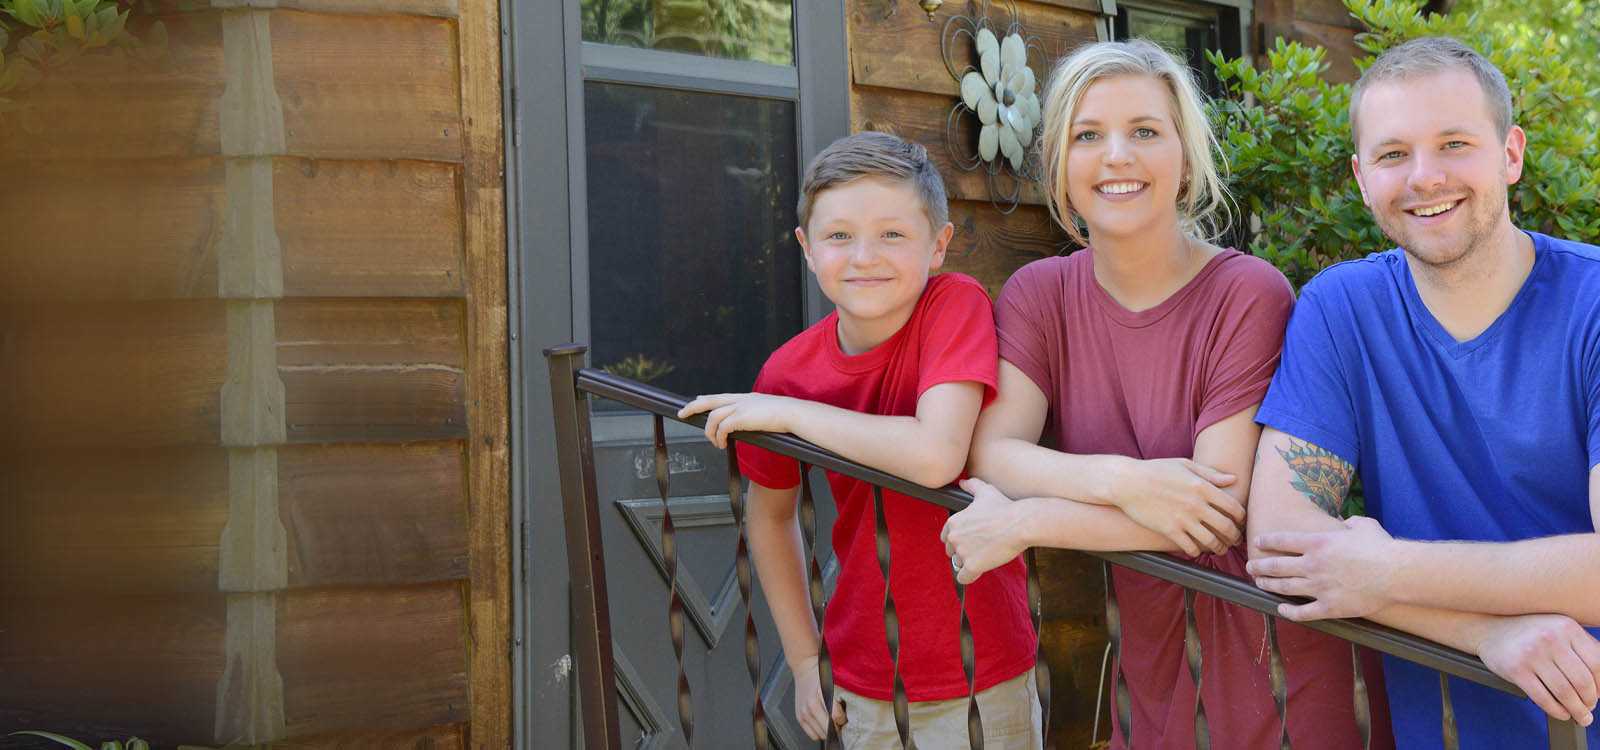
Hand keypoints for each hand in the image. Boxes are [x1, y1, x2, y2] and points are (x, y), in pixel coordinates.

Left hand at [677, 393, 799, 448]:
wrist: (793, 413)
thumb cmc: (785, 416)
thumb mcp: (766, 411)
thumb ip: (754, 414)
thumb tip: (749, 423)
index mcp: (745, 398)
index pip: (720, 396)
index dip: (705, 399)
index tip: (696, 400)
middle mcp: (740, 400)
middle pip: (709, 401)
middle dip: (693, 407)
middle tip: (682, 414)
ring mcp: (740, 407)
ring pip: (712, 417)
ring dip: (710, 432)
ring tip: (716, 443)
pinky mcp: (741, 417)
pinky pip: (722, 427)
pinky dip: (719, 437)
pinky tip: (723, 444)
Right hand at [791, 654, 845, 739]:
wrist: (804, 667)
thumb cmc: (820, 673)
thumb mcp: (833, 682)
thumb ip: (840, 698)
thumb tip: (846, 715)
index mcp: (819, 697)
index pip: (836, 717)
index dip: (843, 719)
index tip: (845, 716)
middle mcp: (809, 706)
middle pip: (828, 729)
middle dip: (836, 727)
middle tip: (840, 721)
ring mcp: (803, 713)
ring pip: (820, 734)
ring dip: (828, 731)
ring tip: (832, 723)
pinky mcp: (799, 717)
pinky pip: (812, 734)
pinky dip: (819, 732)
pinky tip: (823, 723)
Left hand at [941, 478, 1028, 584]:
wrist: (1020, 523)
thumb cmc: (1004, 507)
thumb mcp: (985, 491)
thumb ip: (971, 486)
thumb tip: (963, 482)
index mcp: (953, 521)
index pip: (946, 537)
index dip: (959, 540)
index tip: (972, 540)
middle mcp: (954, 537)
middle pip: (951, 552)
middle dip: (963, 552)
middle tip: (981, 548)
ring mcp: (962, 552)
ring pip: (959, 564)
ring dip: (969, 563)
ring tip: (985, 556)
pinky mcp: (972, 565)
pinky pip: (963, 577)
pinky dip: (969, 576)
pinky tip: (979, 571)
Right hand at [1105, 456, 1241, 556]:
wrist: (1126, 482)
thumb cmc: (1155, 470)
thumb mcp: (1184, 465)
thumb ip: (1210, 473)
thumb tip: (1233, 479)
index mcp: (1202, 487)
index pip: (1234, 507)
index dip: (1242, 518)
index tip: (1240, 522)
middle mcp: (1196, 504)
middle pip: (1227, 527)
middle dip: (1235, 536)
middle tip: (1235, 539)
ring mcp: (1183, 519)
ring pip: (1211, 541)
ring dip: (1219, 548)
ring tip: (1219, 548)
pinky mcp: (1169, 530)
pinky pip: (1191, 548)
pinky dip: (1197, 551)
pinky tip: (1196, 548)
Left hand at [1247, 515, 1395, 620]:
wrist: (1396, 573)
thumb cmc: (1381, 546)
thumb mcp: (1363, 525)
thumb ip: (1348, 522)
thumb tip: (1344, 521)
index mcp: (1317, 543)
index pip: (1282, 540)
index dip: (1266, 541)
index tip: (1258, 543)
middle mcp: (1312, 564)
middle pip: (1276, 565)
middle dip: (1259, 566)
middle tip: (1250, 567)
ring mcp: (1319, 587)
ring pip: (1284, 587)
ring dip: (1268, 585)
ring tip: (1259, 584)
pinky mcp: (1329, 606)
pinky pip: (1303, 612)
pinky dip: (1290, 612)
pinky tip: (1281, 609)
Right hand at [1476, 614, 1599, 725]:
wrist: (1488, 627)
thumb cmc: (1529, 631)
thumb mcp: (1558, 628)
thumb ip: (1581, 647)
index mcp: (1566, 627)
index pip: (1597, 663)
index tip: (1599, 695)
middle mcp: (1550, 638)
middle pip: (1582, 681)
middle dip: (1590, 702)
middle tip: (1589, 709)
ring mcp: (1532, 653)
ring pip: (1564, 692)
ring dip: (1576, 710)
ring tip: (1580, 717)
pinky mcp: (1515, 669)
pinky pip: (1543, 697)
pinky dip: (1556, 710)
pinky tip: (1561, 713)